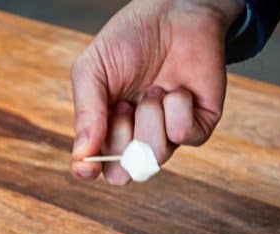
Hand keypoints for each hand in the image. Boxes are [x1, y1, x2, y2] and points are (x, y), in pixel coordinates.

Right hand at [70, 0, 244, 183]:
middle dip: (121, 140)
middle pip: (124, 172)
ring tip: (154, 90)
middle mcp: (137, 137)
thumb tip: (82, 156)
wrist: (175, 12)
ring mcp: (168, 135)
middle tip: (123, 107)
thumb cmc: (129, 39)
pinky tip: (176, 89)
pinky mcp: (198, 126)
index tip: (87, 166)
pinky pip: (184, 136)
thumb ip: (86, 112)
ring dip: (150, 119)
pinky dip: (177, 109)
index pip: (95, 166)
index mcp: (107, 128)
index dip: (89, 170)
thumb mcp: (93, 69)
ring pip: (156, 156)